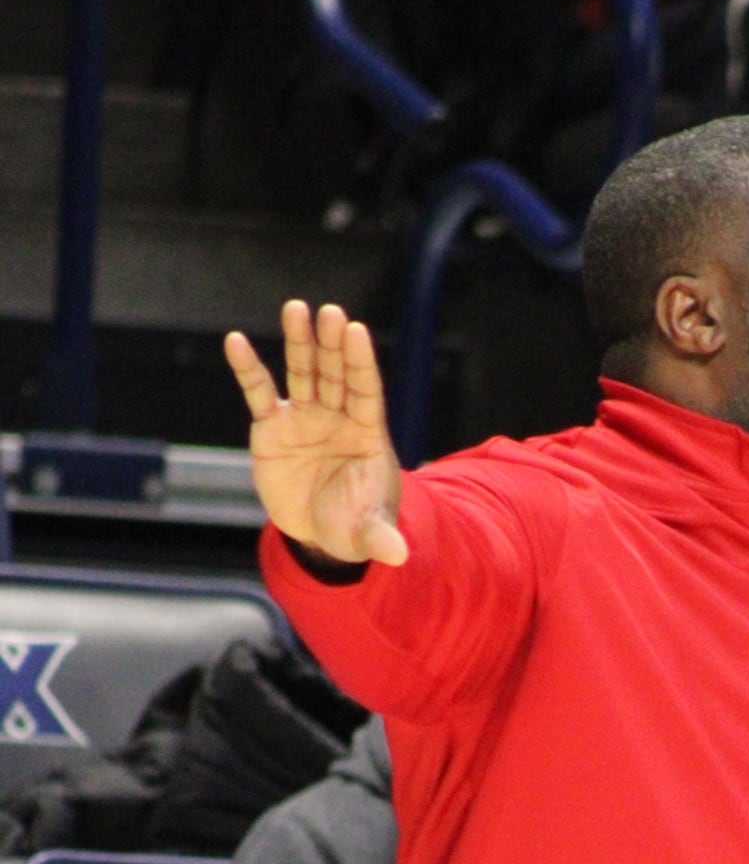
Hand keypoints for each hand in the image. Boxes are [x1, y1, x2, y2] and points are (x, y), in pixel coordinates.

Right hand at [224, 300, 408, 567]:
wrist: (320, 536)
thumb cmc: (353, 525)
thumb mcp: (368, 533)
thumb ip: (380, 537)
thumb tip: (399, 554)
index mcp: (366, 433)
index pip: (365, 390)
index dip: (360, 362)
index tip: (356, 331)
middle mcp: (336, 417)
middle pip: (335, 374)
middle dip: (331, 345)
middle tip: (329, 312)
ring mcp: (304, 418)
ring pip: (302, 373)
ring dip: (298, 342)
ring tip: (295, 308)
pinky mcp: (273, 428)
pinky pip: (259, 393)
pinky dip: (248, 368)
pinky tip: (235, 341)